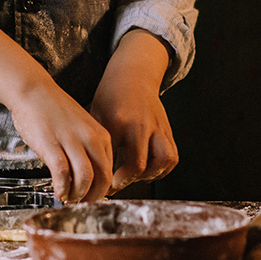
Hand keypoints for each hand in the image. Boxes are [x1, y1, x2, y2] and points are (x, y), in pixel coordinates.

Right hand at [0, 0, 112, 201]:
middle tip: (82, 205)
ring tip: (69, 198)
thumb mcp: (81, 127)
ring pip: (86, 179)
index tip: (91, 197)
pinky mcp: (52, 145)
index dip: (102, 190)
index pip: (110, 170)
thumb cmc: (53, 110)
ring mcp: (72, 142)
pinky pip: (63, 174)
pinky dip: (62, 188)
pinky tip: (57, 191)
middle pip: (103, 178)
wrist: (32, 91)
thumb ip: (87, 149)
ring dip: (78, 195)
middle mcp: (90, 138)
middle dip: (93, 197)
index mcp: (100, 135)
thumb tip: (87, 178)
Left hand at [88, 32, 177, 191]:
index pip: (111, 159)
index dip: (105, 178)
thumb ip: (96, 141)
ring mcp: (156, 127)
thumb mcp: (96, 114)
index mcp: (117, 122)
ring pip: (163, 161)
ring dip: (149, 175)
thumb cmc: (111, 95)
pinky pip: (172, 156)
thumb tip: (88, 168)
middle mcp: (140, 125)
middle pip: (138, 165)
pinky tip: (149, 170)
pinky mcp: (167, 129)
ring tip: (136, 176)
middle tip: (116, 184)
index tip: (100, 184)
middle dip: (126, 181)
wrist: (133, 75)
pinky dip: (163, 169)